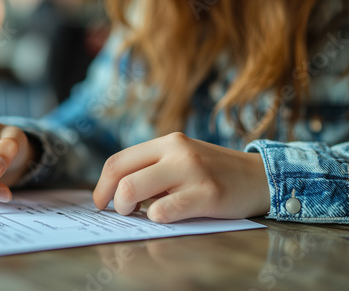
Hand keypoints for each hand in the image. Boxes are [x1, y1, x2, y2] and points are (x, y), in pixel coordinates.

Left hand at [93, 133, 269, 222]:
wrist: (259, 176)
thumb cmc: (213, 172)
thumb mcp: (182, 159)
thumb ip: (154, 169)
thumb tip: (118, 193)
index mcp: (167, 142)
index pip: (118, 161)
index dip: (102, 185)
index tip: (100, 202)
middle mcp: (177, 151)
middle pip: (121, 177)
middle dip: (112, 200)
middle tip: (121, 212)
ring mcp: (192, 171)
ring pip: (134, 191)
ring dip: (128, 210)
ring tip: (141, 214)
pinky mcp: (207, 194)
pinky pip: (164, 211)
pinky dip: (156, 218)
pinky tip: (164, 217)